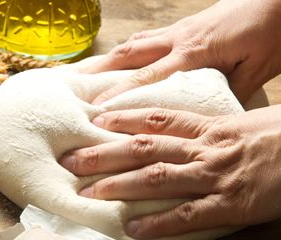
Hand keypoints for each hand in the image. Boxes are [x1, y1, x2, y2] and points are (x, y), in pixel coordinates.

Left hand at [59, 105, 280, 238]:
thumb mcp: (245, 124)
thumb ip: (211, 129)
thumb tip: (185, 133)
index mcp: (209, 127)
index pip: (156, 119)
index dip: (122, 118)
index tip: (94, 120)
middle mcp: (204, 149)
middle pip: (143, 148)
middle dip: (103, 154)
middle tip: (71, 159)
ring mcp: (214, 176)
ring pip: (156, 177)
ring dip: (119, 185)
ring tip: (88, 192)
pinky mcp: (230, 205)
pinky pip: (187, 215)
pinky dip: (158, 223)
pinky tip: (132, 228)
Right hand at [87, 0, 280, 103]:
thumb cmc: (271, 33)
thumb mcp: (256, 70)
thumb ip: (227, 92)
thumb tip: (203, 115)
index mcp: (194, 53)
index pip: (148, 77)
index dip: (119, 94)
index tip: (96, 109)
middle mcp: (178, 40)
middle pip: (130, 54)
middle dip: (99, 70)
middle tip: (74, 85)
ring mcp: (179, 31)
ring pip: (134, 43)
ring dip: (108, 58)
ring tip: (85, 73)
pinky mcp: (183, 27)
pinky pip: (147, 38)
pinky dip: (128, 49)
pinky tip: (119, 58)